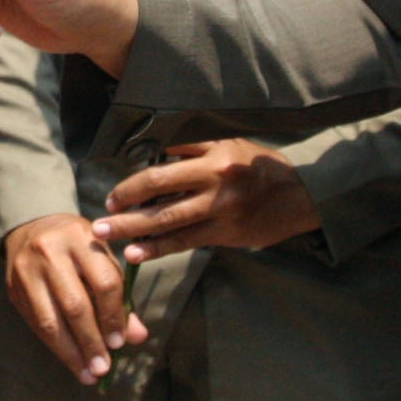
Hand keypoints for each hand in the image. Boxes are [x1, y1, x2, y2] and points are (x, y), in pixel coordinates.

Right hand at [4, 212, 136, 382]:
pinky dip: (56, 347)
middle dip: (91, 341)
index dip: (113, 316)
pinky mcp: (13, 289)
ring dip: (72, 352)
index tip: (120, 342)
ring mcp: (27, 271)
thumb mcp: (102, 259)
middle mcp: (50, 252)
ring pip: (50, 320)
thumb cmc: (77, 248)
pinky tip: (71, 362)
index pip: (104, 282)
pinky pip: (36, 325)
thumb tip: (137, 336)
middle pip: (75, 304)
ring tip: (89, 374)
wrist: (32, 226)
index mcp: (80, 237)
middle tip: (104, 368)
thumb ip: (120, 295)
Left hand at [95, 140, 322, 261]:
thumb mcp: (229, 146)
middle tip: (101, 218)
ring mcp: (220, 207)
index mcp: (213, 153)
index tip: (115, 195)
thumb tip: (153, 157)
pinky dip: (159, 248)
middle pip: (160, 189)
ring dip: (134, 229)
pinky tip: (137, 254)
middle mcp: (215, 178)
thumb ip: (193, 150)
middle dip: (126, 204)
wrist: (299, 196)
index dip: (135, 182)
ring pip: (169, 218)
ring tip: (107, 237)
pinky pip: (186, 241)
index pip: (164, 164)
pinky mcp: (226, 232)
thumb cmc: (258, 168)